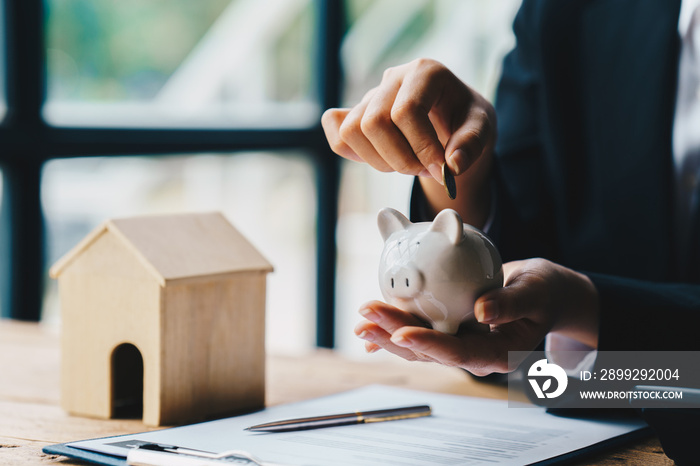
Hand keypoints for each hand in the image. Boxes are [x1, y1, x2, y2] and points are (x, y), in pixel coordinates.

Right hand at [322, 59, 495, 226]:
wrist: (453, 118)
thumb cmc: (466, 119)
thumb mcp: (483, 127)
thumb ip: (472, 144)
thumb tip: (451, 167)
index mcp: (425, 72)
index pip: (406, 110)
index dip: (421, 147)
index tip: (441, 170)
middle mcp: (393, 78)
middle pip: (374, 122)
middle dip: (400, 158)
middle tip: (425, 170)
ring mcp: (371, 94)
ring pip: (352, 130)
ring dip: (380, 161)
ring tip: (408, 164)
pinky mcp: (355, 112)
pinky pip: (335, 129)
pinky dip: (352, 151)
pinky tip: (381, 158)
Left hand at [354, 259, 598, 375]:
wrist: (541, 293)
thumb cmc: (543, 291)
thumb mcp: (536, 292)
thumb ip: (512, 302)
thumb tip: (481, 312)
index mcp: (497, 354)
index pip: (459, 352)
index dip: (429, 344)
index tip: (402, 332)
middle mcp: (473, 354)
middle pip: (429, 350)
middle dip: (394, 334)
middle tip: (367, 315)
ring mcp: (459, 344)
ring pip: (418, 344)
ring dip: (387, 331)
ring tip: (361, 318)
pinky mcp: (449, 332)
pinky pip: (419, 332)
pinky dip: (393, 330)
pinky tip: (368, 331)